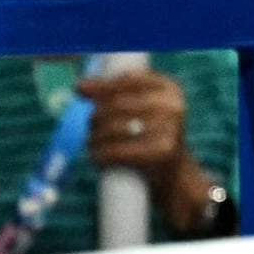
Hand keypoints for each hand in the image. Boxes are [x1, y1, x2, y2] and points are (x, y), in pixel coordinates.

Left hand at [79, 71, 217, 232]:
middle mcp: (173, 105)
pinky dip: (100, 154)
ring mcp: (170, 128)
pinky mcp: (161, 151)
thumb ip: (114, 94)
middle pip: (117, 105)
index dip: (101, 84)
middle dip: (96, 116)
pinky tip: (97, 155)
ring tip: (93, 143)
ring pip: (112, 128)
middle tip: (90, 127)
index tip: (79, 89)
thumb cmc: (150, 137)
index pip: (129, 79)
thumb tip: (79, 87)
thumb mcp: (141, 110)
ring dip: (94, 137)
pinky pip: (116, 150)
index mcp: (170, 89)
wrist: (175, 174)